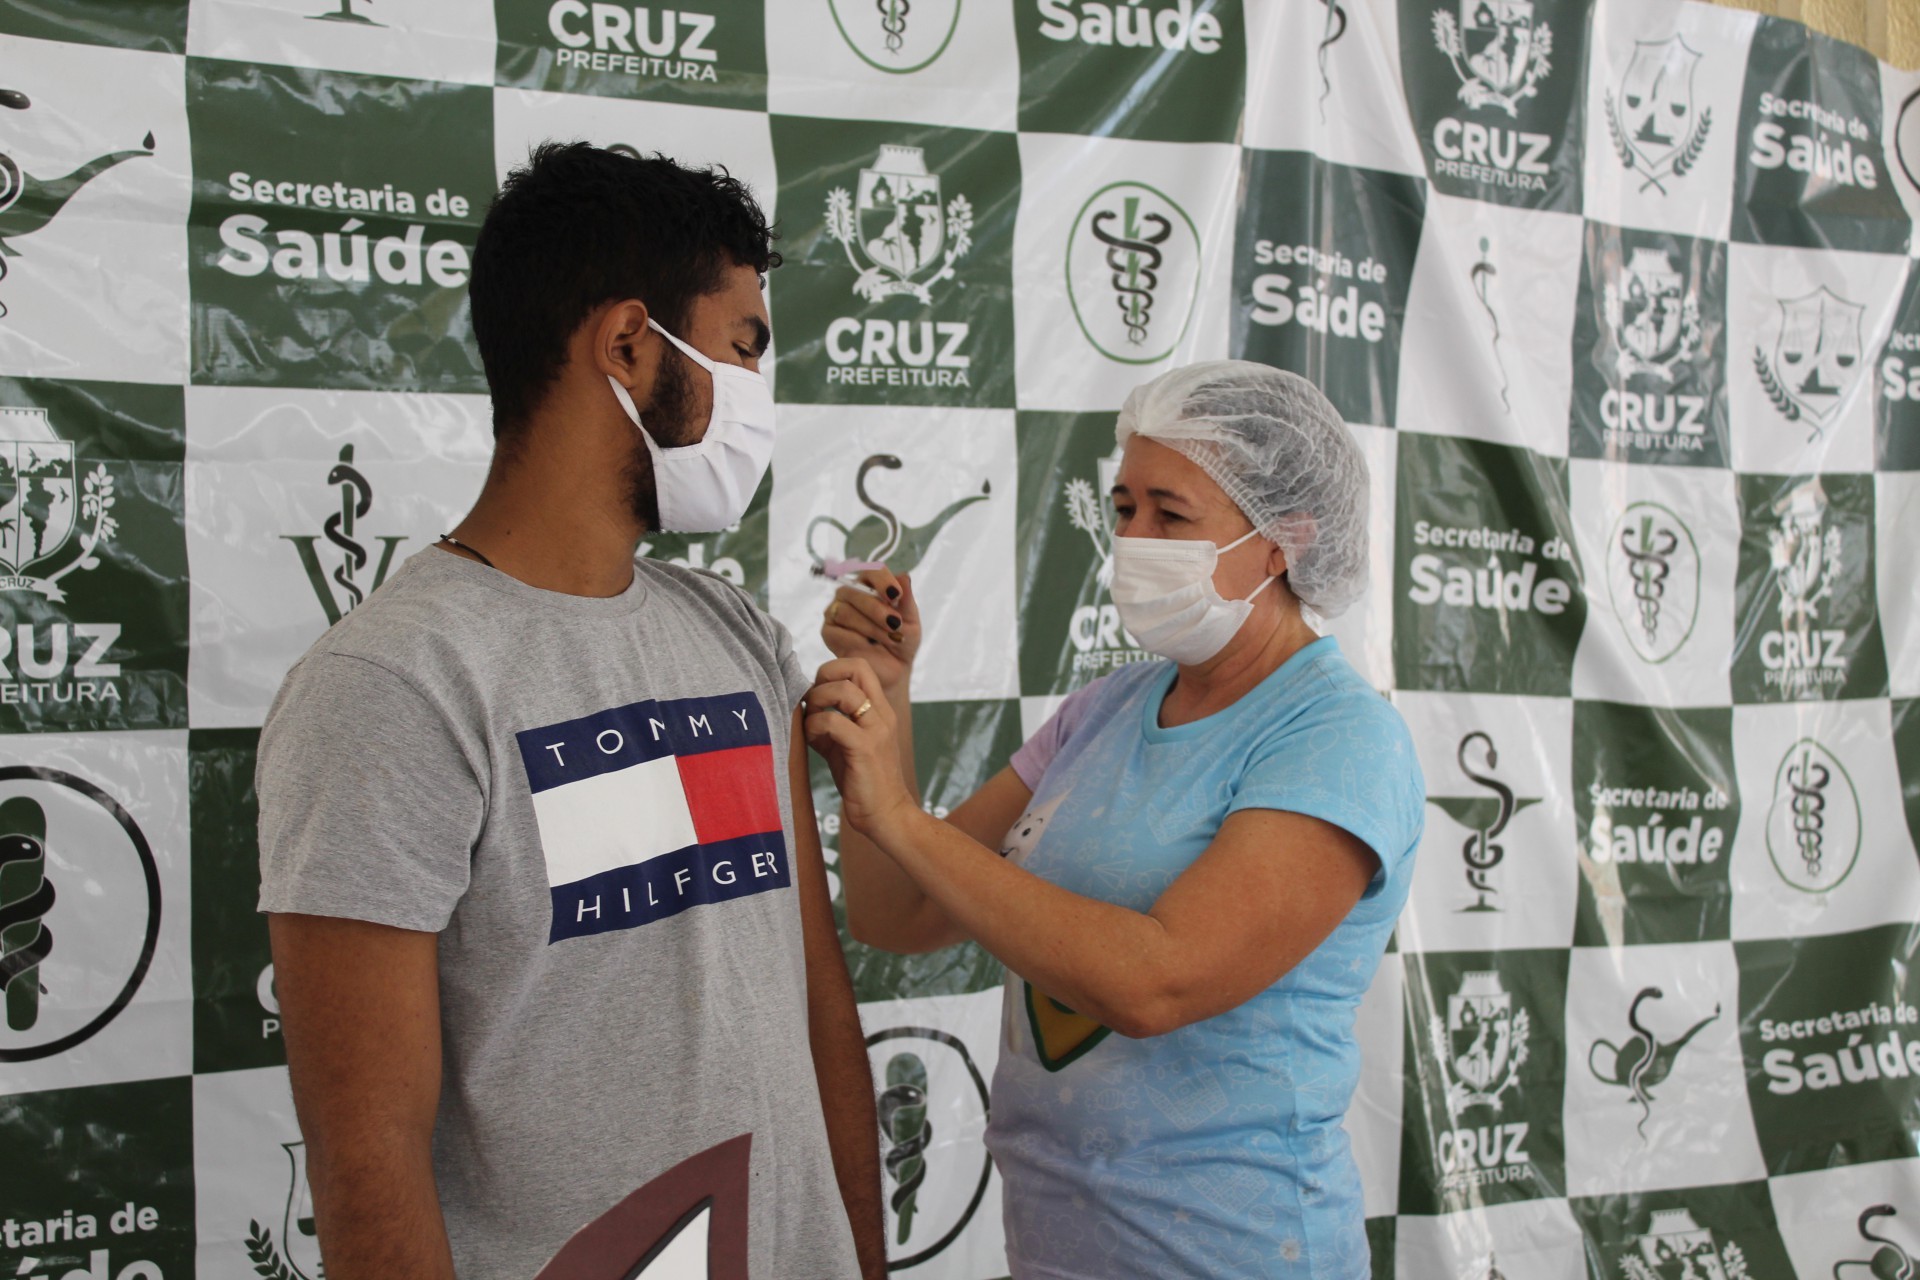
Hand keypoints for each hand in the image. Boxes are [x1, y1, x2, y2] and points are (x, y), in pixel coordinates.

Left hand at [804, 658, 916, 839]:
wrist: (887, 816)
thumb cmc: (863, 782)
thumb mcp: (845, 745)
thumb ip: (830, 723)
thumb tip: (802, 707)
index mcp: (880, 710)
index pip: (860, 666)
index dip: (832, 670)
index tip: (817, 693)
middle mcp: (882, 714)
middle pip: (855, 668)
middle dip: (824, 677)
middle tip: (812, 703)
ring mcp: (876, 730)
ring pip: (843, 691)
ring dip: (817, 701)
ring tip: (811, 724)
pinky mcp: (865, 749)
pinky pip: (833, 722)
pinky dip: (815, 726)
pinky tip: (813, 740)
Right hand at [820, 568, 920, 691]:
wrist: (892, 671)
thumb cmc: (901, 642)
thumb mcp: (911, 621)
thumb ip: (907, 599)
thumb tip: (904, 575)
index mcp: (870, 586)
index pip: (871, 571)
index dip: (882, 580)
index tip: (896, 595)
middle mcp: (850, 595)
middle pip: (855, 591)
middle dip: (877, 609)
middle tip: (896, 624)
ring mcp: (836, 611)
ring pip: (846, 610)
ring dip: (871, 626)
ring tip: (890, 638)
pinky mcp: (828, 631)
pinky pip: (838, 628)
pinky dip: (858, 638)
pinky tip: (870, 646)